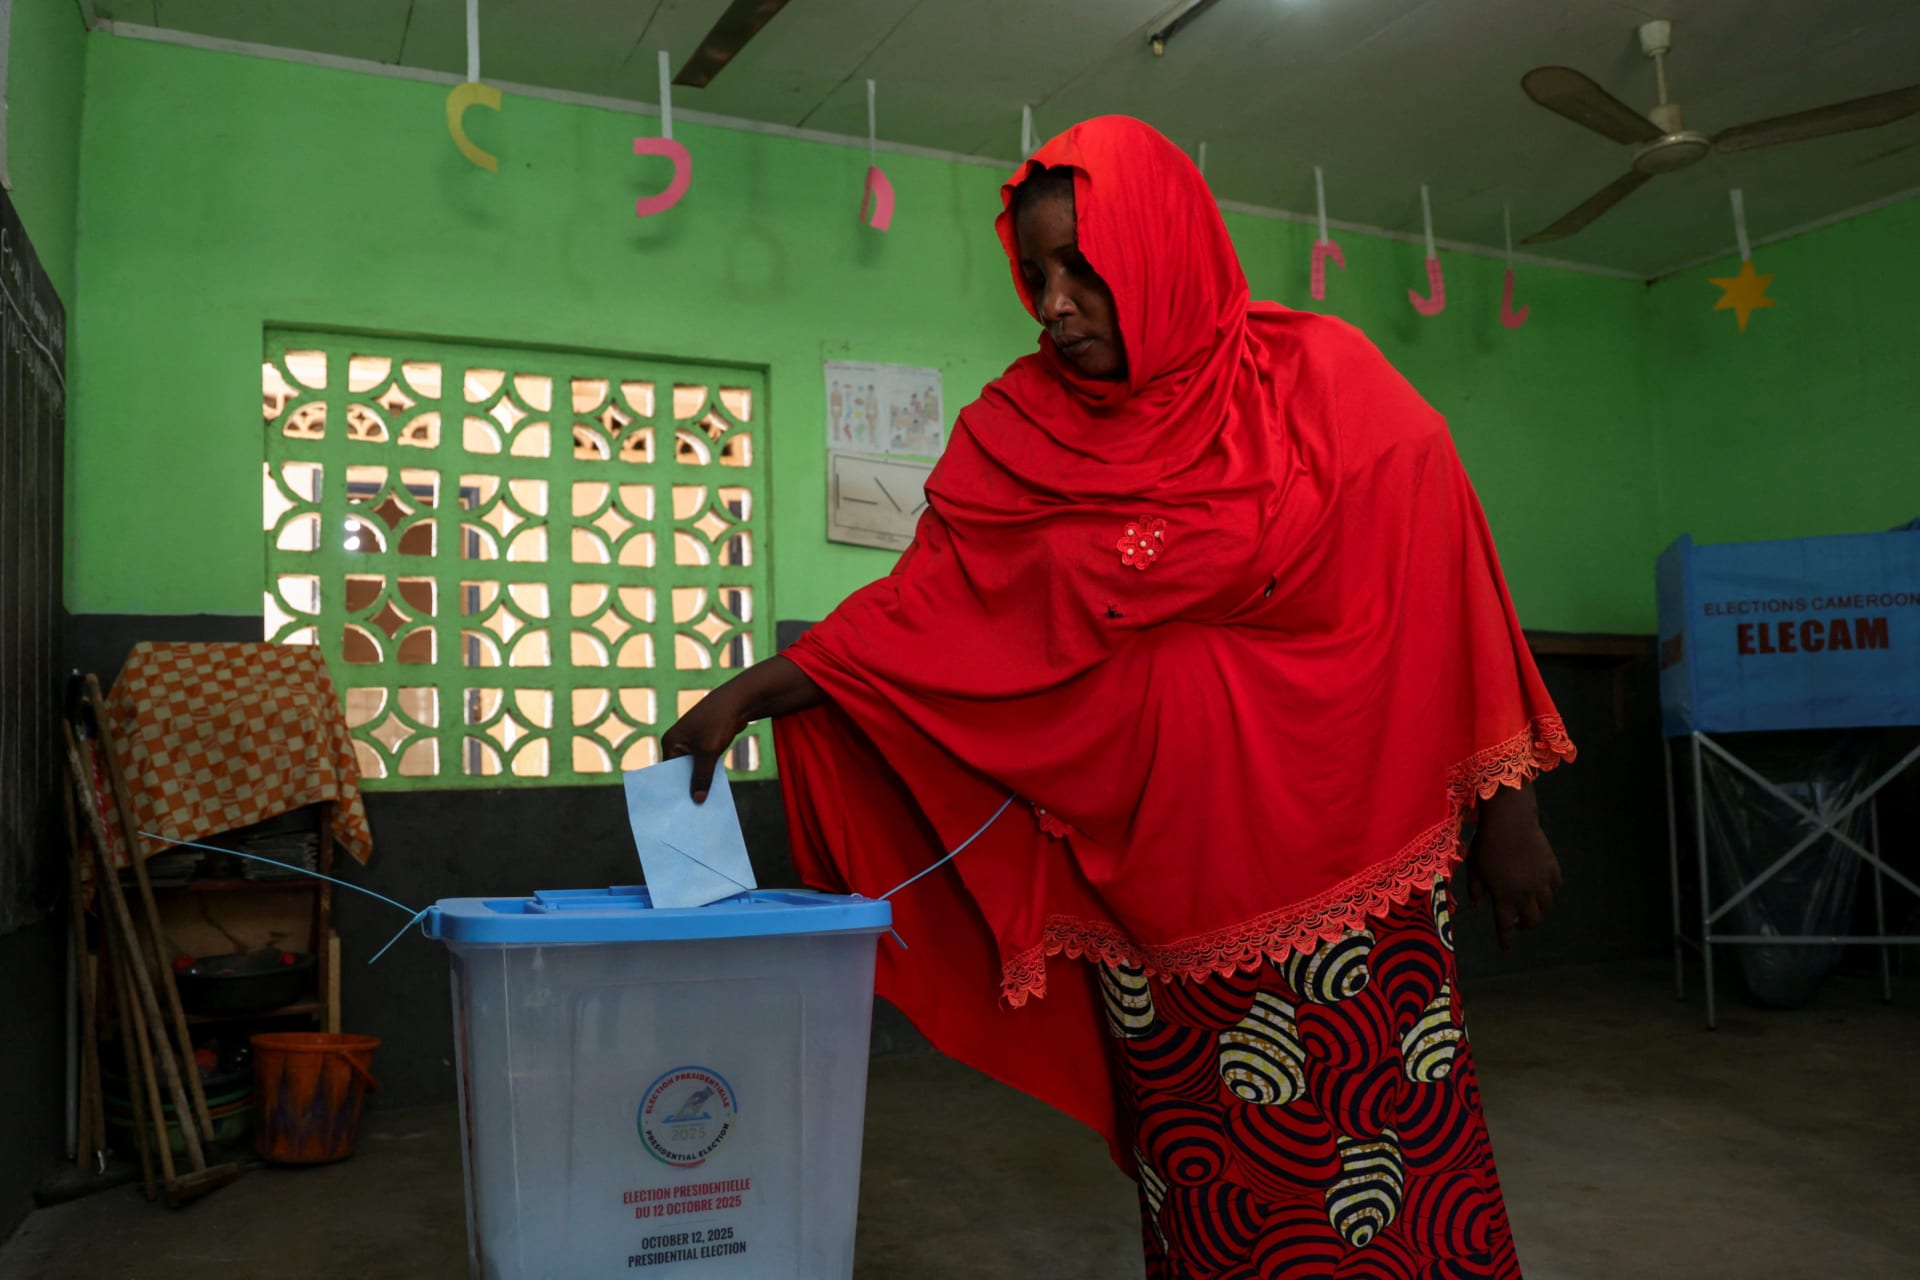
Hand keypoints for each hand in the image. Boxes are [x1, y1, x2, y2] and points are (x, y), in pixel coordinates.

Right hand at [660, 684, 750, 803]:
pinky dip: (709, 774)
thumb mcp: (709, 752)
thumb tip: (697, 799)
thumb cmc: (718, 723)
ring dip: (700, 782)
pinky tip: (713, 790)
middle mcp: (678, 743)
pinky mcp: (706, 743)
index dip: (674, 789)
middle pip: (681, 771)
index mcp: (671, 742)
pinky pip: (704, 763)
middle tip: (692, 810)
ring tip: (703, 804)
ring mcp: (692, 742)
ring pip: (694, 768)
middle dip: (688, 787)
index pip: (668, 772)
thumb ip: (702, 776)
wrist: (739, 702)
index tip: (678, 808)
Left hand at [1459, 783, 1562, 952]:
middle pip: (1531, 920)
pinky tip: (1542, 883)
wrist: (1510, 821)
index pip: (1505, 926)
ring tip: (1528, 900)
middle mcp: (1525, 893)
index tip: (1506, 949)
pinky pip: (1555, 885)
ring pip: (1545, 905)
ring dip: (1537, 907)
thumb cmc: (1486, 844)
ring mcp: (1541, 881)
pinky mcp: (1552, 868)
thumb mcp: (1474, 868)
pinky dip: (1549, 888)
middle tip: (1518, 920)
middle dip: (1524, 924)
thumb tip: (1476, 906)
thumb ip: (1475, 889)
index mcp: (1503, 896)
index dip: (1506, 940)